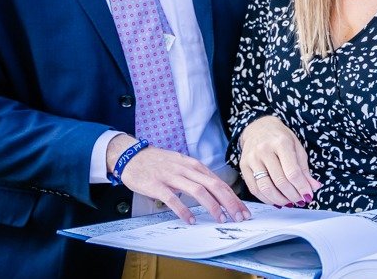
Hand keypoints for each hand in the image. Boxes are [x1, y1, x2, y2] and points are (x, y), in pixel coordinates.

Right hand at [107, 135, 249, 224]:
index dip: (233, 197)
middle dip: (230, 203)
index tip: (243, 211)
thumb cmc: (160, 163)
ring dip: (212, 206)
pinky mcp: (157, 185)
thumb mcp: (183, 166)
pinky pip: (173, 199)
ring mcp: (172, 177)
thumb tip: (217, 193)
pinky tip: (191, 220)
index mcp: (195, 166)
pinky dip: (184, 210)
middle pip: (214, 186)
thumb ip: (198, 177)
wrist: (132, 156)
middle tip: (239, 217)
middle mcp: (187, 170)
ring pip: (198, 191)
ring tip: (220, 219)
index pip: (219, 182)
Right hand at [238, 116, 321, 206]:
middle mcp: (264, 150)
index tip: (308, 195)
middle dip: (293, 195)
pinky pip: (254, 189)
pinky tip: (276, 200)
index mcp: (281, 143)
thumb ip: (304, 169)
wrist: (259, 128)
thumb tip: (314, 187)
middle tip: (300, 200)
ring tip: (290, 202)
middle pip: (280, 181)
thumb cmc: (281, 138)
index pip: (293, 172)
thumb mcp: (297, 148)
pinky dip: (267, 199)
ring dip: (280, 200)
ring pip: (265, 188)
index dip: (302, 187)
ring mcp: (252, 159)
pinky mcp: (243, 167)